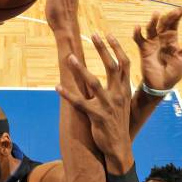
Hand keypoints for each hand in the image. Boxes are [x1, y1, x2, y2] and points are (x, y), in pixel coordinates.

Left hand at [56, 34, 132, 170]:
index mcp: (125, 90)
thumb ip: (117, 88)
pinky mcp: (96, 116)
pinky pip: (79, 103)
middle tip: (93, 34)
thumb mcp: (122, 103)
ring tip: (69, 57)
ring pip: (93, 82)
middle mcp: (118, 95)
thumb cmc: (117, 123)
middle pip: (111, 67)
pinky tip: (57, 87)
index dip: (116, 48)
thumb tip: (112, 72)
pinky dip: (67, 94)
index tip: (108, 34)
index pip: (124, 63)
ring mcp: (107, 105)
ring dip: (80, 69)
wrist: (118, 147)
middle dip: (102, 49)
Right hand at [134, 8, 181, 90]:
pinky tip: (138, 27)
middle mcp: (161, 39)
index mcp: (172, 39)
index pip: (174, 24)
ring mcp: (152, 43)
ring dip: (153, 21)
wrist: (162, 85)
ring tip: (156, 14)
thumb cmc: (174, 72)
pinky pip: (139, 40)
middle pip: (164, 23)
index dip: (178, 16)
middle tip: (175, 12)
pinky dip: (137, 33)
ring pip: (151, 29)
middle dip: (169, 16)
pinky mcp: (144, 50)